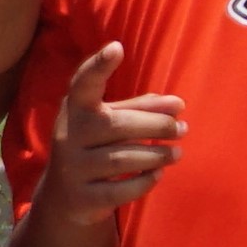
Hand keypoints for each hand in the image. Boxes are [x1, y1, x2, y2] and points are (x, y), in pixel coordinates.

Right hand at [43, 43, 185, 216]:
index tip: (117, 48)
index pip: (83, 84)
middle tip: (182, 128)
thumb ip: (141, 110)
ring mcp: (72, 169)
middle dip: (156, 126)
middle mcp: (68, 136)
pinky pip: (121, 189)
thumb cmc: (94, 146)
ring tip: (177, 152)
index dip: (98, 66)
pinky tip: (157, 174)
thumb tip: (178, 105)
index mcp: (75, 110)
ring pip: (123, 159)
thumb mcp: (109, 122)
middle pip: (118, 126)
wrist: (64, 198)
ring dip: (156, 155)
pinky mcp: (83, 198)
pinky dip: (145, 181)